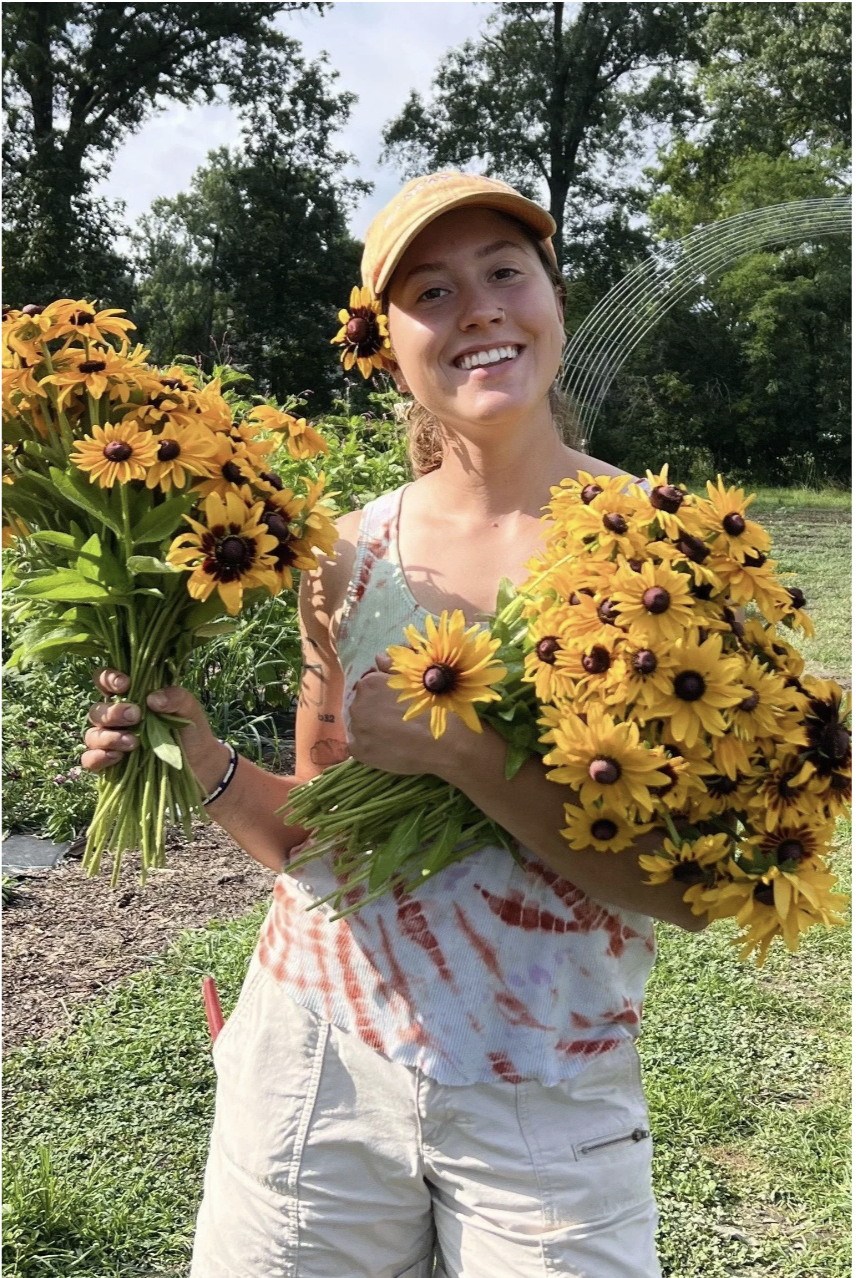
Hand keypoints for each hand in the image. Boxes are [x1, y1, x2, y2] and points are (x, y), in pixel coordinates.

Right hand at [81, 668, 227, 792]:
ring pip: (92, 735)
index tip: (125, 684)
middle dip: (113, 712)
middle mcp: (115, 718)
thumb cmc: (190, 729)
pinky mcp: (110, 764)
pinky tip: (118, 757)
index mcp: (130, 697)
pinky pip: (90, 759)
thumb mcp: (189, 709)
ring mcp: (111, 741)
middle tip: (136, 716)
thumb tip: (152, 699)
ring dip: (109, 737)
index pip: (105, 680)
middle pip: (96, 710)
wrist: (200, 763)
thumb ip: (176, 697)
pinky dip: (99, 757)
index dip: (108, 678)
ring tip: (134, 742)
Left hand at [346, 653, 475, 778]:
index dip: (381, 697)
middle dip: (374, 712)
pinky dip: (369, 748)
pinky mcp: (359, 751)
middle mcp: (358, 703)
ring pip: (359, 727)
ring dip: (370, 730)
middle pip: (361, 706)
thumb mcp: (416, 680)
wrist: (445, 742)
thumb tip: (378, 658)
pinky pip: (358, 747)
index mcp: (370, 683)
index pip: (367, 689)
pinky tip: (387, 749)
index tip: (395, 706)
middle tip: (396, 722)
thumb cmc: (434, 707)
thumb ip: (392, 668)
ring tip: (394, 737)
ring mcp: (357, 728)